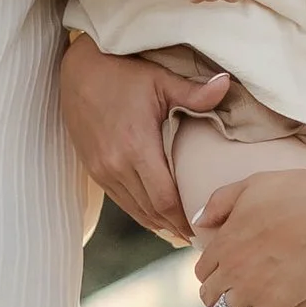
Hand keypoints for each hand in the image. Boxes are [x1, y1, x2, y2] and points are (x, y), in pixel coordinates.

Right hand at [58, 34, 228, 242]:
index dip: (184, 219)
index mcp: (136, 147)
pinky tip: (156, 216)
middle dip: (175, 227)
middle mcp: (115, 165)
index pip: (164, 199)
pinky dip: (140, 212)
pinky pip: (120, 200)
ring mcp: (102, 170)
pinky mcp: (93, 169)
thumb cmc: (121, 71)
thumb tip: (227, 84)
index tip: (202, 229)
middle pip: (151, 211)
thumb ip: (194, 92)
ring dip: (157, 223)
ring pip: (134, 210)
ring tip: (181, 232)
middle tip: (199, 238)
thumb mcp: (160, 79)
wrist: (78, 69)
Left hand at [195, 166, 305, 306]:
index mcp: (224, 242)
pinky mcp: (276, 305)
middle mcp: (231, 269)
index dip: (208, 276)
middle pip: (210, 294)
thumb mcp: (248, 186)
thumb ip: (218, 202)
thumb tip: (197, 222)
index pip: (203, 268)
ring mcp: (252, 289)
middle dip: (210, 302)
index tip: (214, 282)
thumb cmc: (294, 192)